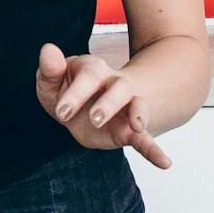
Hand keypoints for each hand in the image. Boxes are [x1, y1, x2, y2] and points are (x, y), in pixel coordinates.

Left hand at [36, 44, 171, 168]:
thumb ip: (50, 68)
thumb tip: (48, 49)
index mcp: (93, 70)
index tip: (61, 113)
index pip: (88, 77)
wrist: (85, 105)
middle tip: (94, 119)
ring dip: (138, 115)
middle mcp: (113, 85)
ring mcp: (125, 107)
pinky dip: (154, 150)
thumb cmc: (66, 89)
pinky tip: (165, 163)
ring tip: (138, 126)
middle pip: (118, 88)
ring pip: (137, 105)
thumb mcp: (52, 80)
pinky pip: (145, 139)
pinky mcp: (129, 130)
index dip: (75, 94)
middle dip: (108, 103)